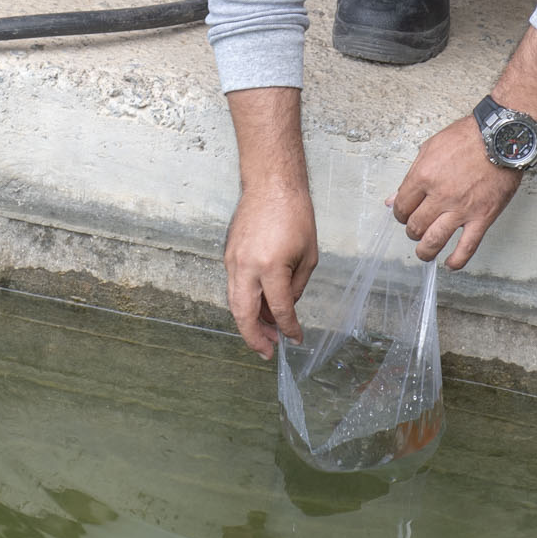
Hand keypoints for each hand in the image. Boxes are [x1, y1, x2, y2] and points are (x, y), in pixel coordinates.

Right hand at [225, 179, 318, 357]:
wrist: (271, 185)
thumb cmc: (295, 215)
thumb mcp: (308, 255)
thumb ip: (296, 286)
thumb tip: (285, 307)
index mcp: (271, 267)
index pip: (279, 309)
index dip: (288, 328)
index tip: (295, 338)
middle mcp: (246, 267)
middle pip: (244, 314)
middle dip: (255, 337)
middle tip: (268, 352)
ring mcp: (233, 260)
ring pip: (234, 302)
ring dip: (248, 322)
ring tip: (265, 335)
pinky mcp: (228, 254)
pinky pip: (234, 286)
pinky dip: (245, 302)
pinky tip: (259, 308)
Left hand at [390, 117, 521, 268]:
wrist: (501, 138)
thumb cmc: (468, 138)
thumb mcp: (430, 148)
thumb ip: (411, 176)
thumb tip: (392, 199)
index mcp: (424, 176)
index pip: (402, 206)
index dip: (400, 213)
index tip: (404, 214)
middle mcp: (440, 195)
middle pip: (415, 225)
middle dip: (412, 230)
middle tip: (416, 228)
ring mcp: (462, 209)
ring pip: (434, 241)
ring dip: (425, 251)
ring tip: (425, 252)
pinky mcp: (483, 217)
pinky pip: (467, 247)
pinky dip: (457, 260)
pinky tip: (450, 263)